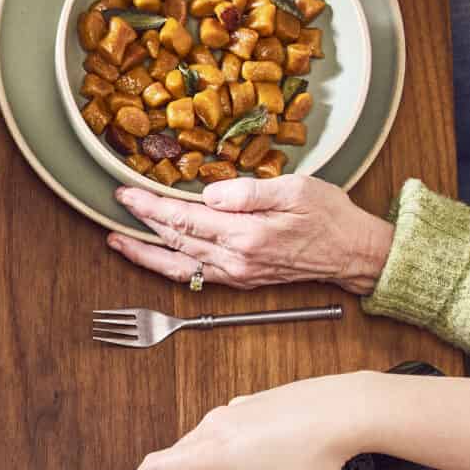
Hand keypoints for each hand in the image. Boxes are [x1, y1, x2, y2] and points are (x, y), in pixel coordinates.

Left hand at [109, 173, 394, 292]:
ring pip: (179, 265)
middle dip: (141, 223)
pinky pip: (195, 276)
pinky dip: (169, 268)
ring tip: (117, 240)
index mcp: (247, 235)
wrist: (354, 253)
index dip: (150, 205)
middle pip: (175, 241)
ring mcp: (238, 274)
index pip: (184, 219)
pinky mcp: (242, 279)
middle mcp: (237, 260)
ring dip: (145, 254)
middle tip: (115, 205)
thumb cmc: (329, 215)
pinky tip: (155, 258)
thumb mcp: (295, 189)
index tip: (126, 192)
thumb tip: (209, 195)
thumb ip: (249, 192)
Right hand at [126, 370, 382, 469]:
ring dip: (196, 457)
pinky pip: (221, 424)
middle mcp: (215, 426)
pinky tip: (249, 458)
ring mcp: (231, 411)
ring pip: (198, 435)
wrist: (340, 411)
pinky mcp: (248, 404)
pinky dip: (221, 442)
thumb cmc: (312, 451)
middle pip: (175, 451)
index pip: (155, 464)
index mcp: (213, 452)